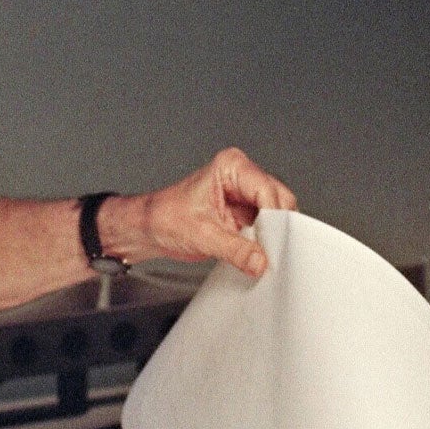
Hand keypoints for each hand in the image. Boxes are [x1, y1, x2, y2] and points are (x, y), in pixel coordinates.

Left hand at [104, 147, 296, 278]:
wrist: (150, 228)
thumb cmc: (166, 217)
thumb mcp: (202, 236)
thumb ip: (235, 250)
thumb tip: (261, 261)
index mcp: (232, 167)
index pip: (267, 191)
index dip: (273, 219)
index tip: (274, 245)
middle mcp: (243, 176)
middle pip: (279, 200)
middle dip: (276, 228)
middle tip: (271, 252)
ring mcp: (246, 195)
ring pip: (277, 215)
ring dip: (271, 237)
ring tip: (262, 255)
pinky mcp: (245, 213)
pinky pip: (266, 227)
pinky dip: (265, 242)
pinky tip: (258, 255)